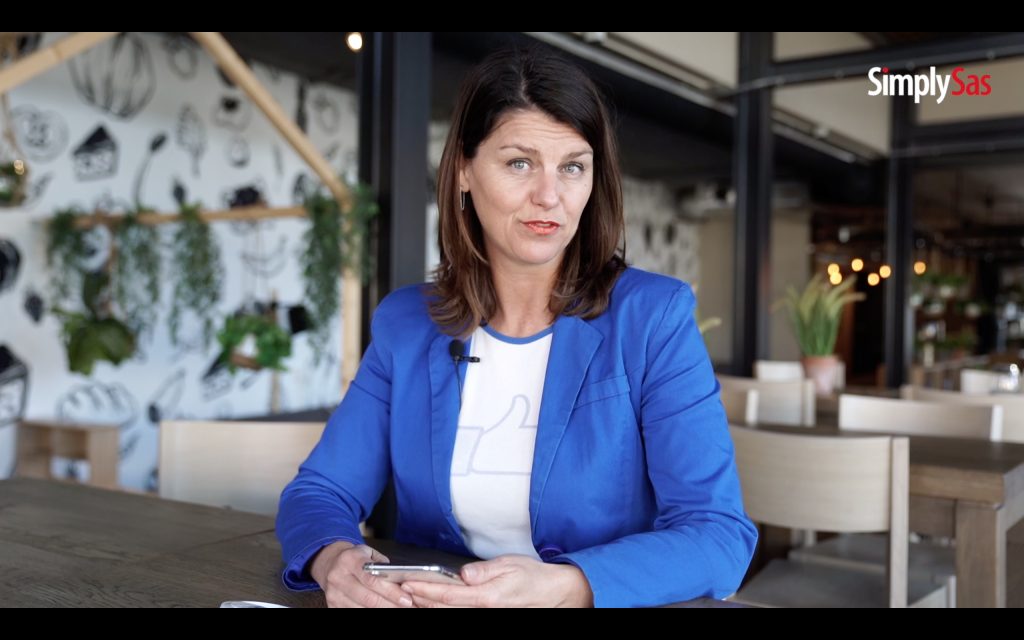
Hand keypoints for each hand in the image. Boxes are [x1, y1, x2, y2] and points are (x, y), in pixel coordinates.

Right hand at [310, 541, 414, 607]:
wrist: (331, 564)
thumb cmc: (355, 559)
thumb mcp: (368, 553)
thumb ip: (383, 566)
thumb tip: (402, 582)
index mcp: (349, 560)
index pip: (372, 579)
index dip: (391, 591)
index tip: (406, 598)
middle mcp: (338, 577)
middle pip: (368, 598)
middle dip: (390, 604)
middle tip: (407, 607)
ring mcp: (334, 594)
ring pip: (362, 608)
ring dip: (383, 610)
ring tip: (398, 608)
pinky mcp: (332, 605)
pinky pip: (356, 612)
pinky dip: (372, 612)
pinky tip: (384, 609)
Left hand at [402, 555, 592, 607]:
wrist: (554, 594)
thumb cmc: (533, 577)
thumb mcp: (510, 565)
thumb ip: (484, 571)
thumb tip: (463, 573)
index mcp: (487, 597)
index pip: (448, 595)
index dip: (425, 589)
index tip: (408, 583)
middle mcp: (483, 610)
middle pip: (443, 608)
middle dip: (420, 599)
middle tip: (399, 589)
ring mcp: (485, 615)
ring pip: (449, 613)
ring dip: (428, 606)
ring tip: (410, 596)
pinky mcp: (487, 614)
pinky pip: (459, 613)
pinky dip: (443, 609)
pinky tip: (432, 604)